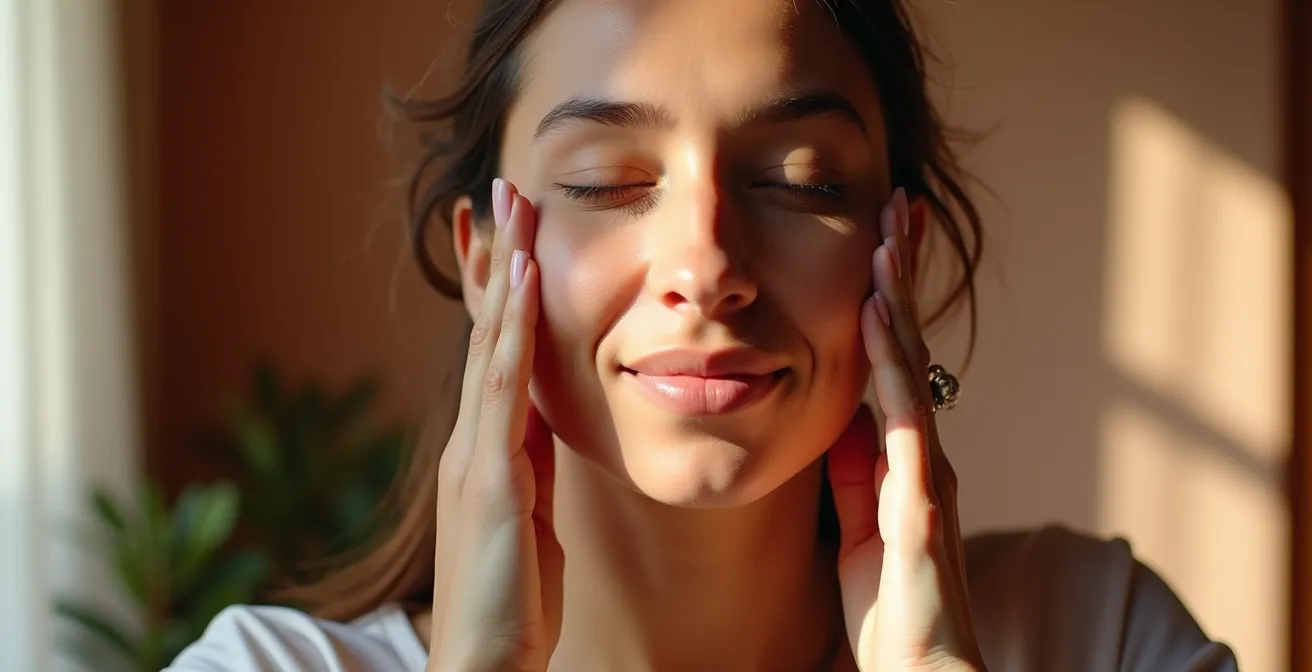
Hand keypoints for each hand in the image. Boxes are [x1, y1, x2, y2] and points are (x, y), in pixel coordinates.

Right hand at [427, 179, 561, 671]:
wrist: (483, 664)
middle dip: (494, 260)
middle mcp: (471, 441)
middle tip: (499, 190)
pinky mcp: (490, 483)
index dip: (497, 292)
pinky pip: (505, 392)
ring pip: (491, 346)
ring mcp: (475, 457)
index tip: (505, 235)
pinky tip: (524, 281)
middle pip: (486, 333)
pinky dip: (513, 330)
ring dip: (503, 271)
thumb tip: (540, 420)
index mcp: (486, 450)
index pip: (493, 354)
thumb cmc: (508, 599)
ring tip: (510, 206)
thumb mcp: (526, 516)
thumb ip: (527, 464)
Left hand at [827, 188, 984, 671]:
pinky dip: (888, 363)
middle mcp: (923, 452)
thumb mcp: (860, 524)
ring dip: (898, 296)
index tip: (880, 238)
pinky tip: (874, 315)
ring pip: (911, 367)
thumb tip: (841, 414)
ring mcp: (925, 473)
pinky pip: (900, 419)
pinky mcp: (918, 505)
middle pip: (910, 345)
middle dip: (903, 274)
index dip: (890, 297)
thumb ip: (856, 471)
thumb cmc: (893, 607)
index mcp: (904, 455)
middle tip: (897, 202)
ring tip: (889, 232)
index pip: (896, 358)